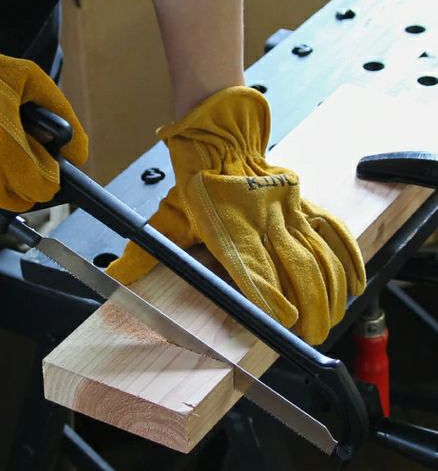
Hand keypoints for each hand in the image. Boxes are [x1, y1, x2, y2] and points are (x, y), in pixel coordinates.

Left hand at [107, 86, 365, 344]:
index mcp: (228, 230)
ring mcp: (286, 209)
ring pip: (318, 253)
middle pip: (296, 269)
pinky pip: (331, 229)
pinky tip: (355, 282)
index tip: (283, 323)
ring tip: (333, 318)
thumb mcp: (168, 218)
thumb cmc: (194, 182)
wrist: (219, 136)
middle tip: (313, 334)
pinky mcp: (302, 200)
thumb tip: (115, 276)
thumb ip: (147, 251)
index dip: (271, 298)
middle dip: (309, 306)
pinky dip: (346, 256)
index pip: (254, 270)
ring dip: (330, 290)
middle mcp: (262, 221)